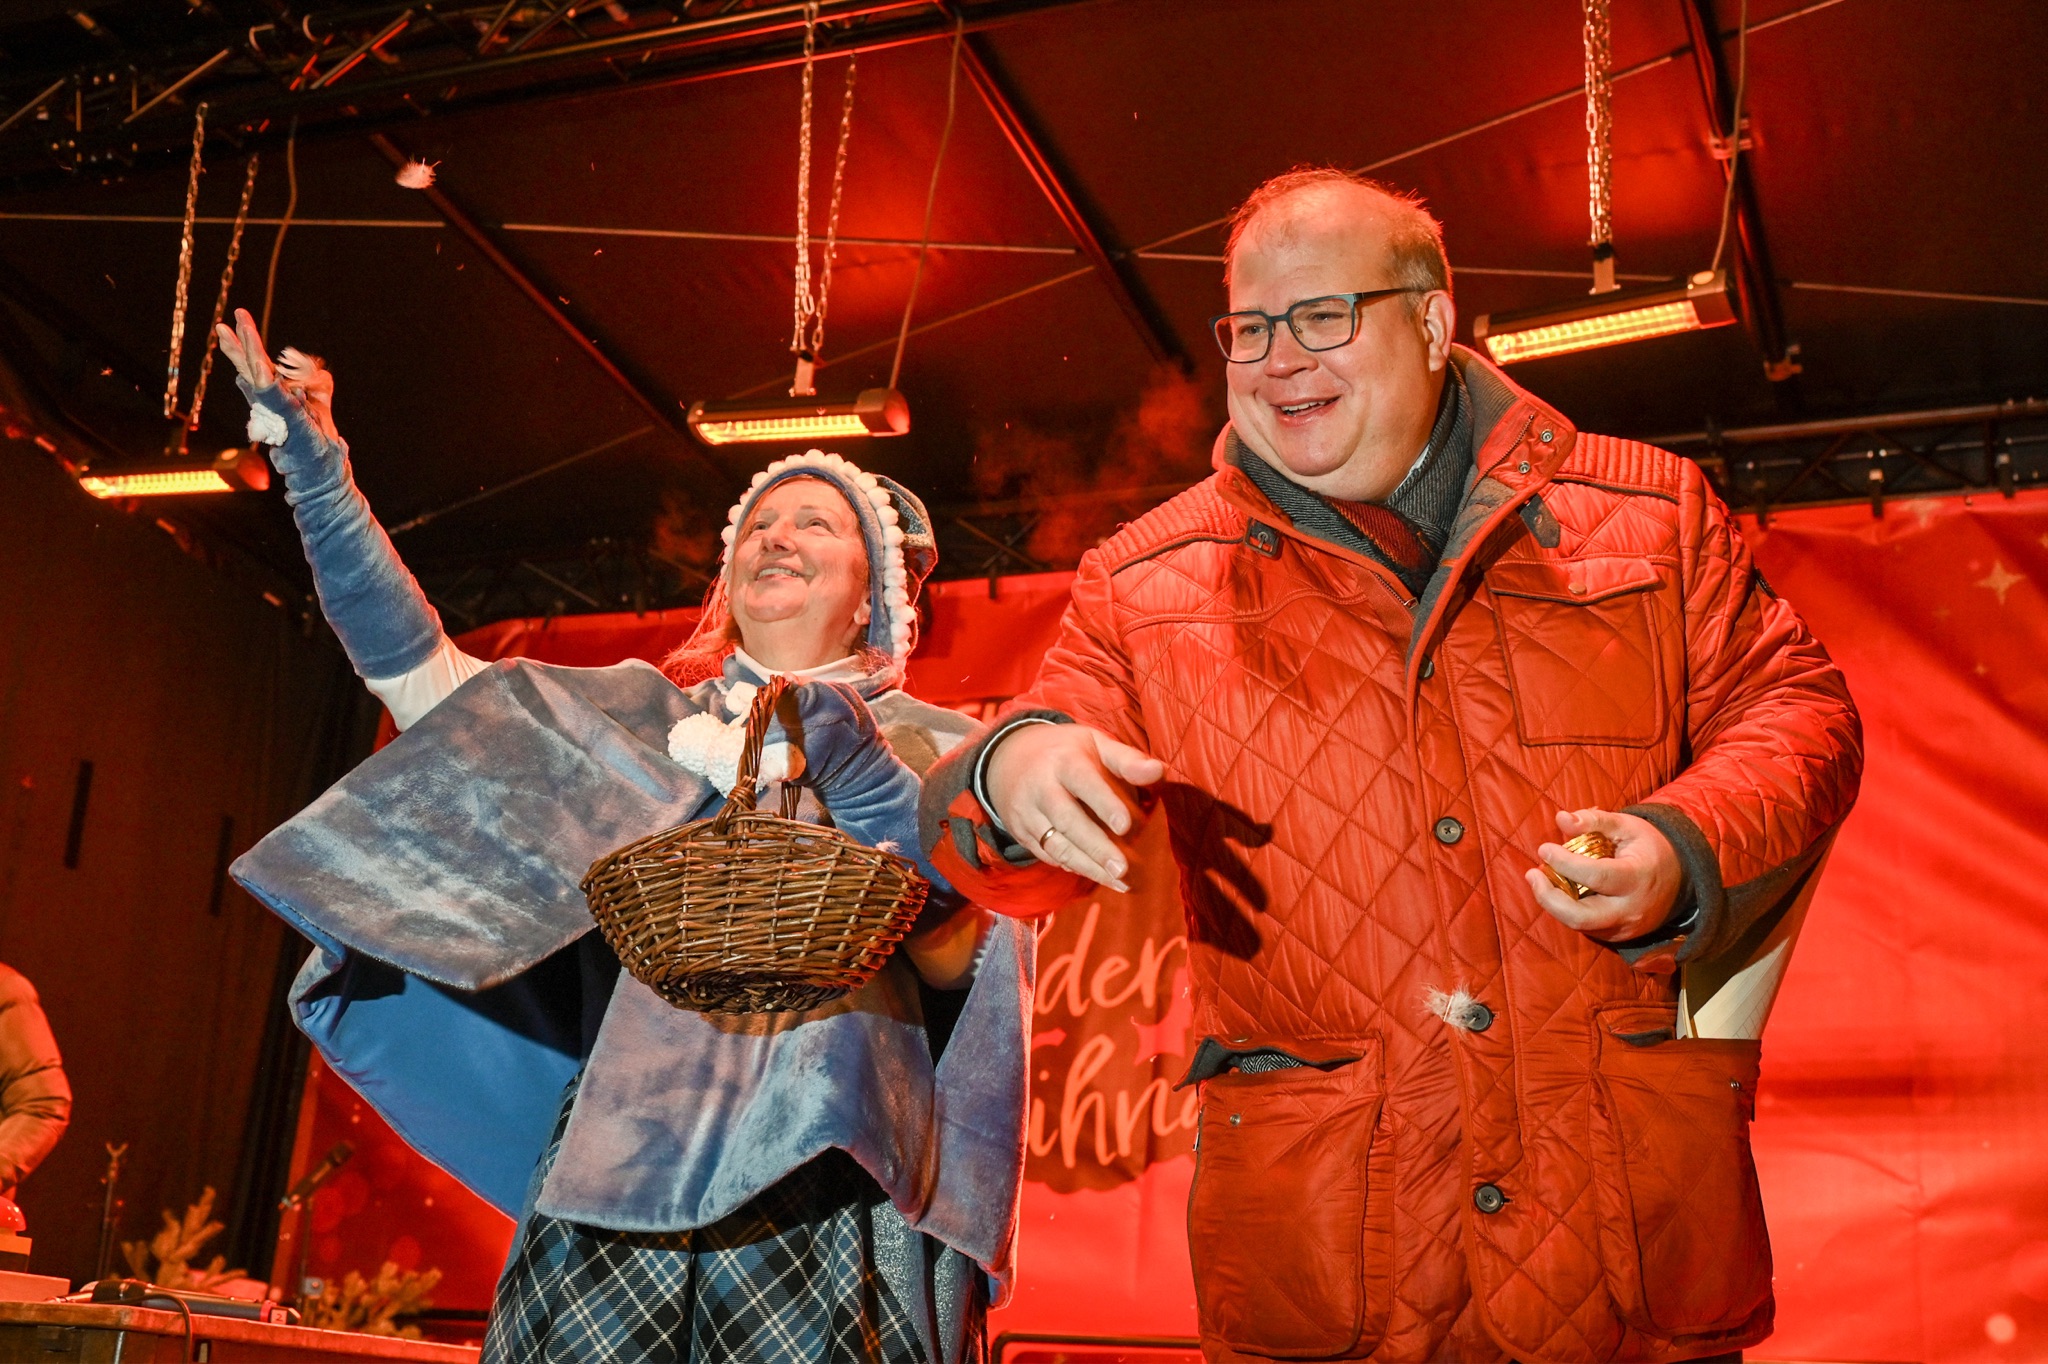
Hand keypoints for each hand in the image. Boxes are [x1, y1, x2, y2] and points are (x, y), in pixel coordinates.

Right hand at [215, 307, 338, 443]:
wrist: (320, 462)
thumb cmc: (316, 432)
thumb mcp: (321, 398)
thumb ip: (317, 380)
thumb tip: (313, 368)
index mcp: (274, 388)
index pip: (256, 360)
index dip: (247, 338)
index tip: (239, 315)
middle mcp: (270, 397)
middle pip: (251, 364)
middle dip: (241, 341)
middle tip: (227, 320)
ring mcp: (277, 408)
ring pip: (259, 376)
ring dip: (250, 353)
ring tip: (240, 330)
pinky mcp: (289, 420)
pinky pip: (276, 398)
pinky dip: (266, 383)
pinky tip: (258, 368)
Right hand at [984, 722, 1164, 891]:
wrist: (1008, 758)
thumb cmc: (1066, 752)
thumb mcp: (1095, 744)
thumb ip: (1127, 760)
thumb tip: (1158, 771)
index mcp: (1064, 761)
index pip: (1084, 783)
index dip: (1104, 804)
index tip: (1126, 826)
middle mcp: (1041, 787)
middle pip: (1068, 821)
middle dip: (1096, 847)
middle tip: (1123, 869)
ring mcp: (1027, 813)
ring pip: (1057, 845)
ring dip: (1088, 866)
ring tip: (1119, 882)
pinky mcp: (1020, 833)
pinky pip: (1047, 855)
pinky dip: (1073, 867)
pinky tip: (1098, 875)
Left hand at [1525, 808, 1682, 942]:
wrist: (1681, 877)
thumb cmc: (1649, 847)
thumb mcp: (1628, 826)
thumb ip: (1595, 821)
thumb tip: (1561, 819)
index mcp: (1638, 878)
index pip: (1596, 877)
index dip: (1565, 863)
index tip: (1544, 848)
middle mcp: (1632, 909)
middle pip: (1581, 916)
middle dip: (1549, 898)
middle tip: (1533, 874)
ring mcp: (1625, 928)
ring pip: (1580, 926)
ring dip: (1553, 904)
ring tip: (1541, 879)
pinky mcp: (1619, 937)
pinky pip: (1587, 928)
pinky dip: (1567, 910)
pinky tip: (1559, 890)